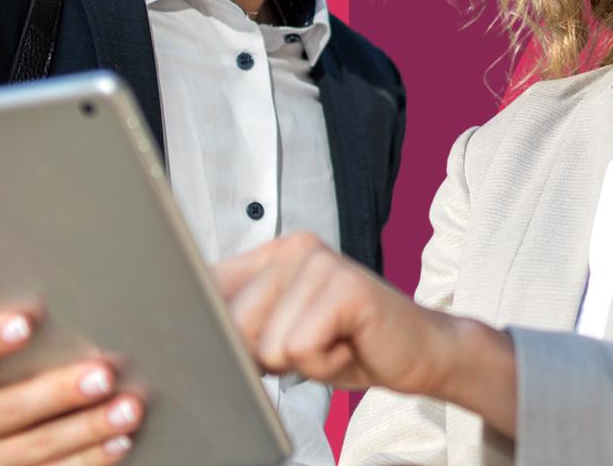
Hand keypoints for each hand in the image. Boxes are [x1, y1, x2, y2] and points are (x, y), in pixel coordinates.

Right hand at [0, 309, 143, 464]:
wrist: (5, 447)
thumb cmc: (15, 381)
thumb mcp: (8, 357)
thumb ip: (17, 327)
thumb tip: (39, 279)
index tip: (25, 320)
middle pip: (6, 409)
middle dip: (59, 392)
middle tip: (104, 373)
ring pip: (34, 449)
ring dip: (88, 429)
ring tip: (129, 409)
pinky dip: (91, 460)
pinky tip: (120, 443)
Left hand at [215, 232, 515, 437]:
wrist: (421, 351)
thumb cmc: (348, 345)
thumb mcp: (283, 336)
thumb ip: (242, 326)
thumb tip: (191, 337)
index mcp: (273, 253)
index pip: (208, 287)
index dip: (207, 326)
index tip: (217, 340)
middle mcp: (293, 247)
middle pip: (232, 325)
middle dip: (267, 356)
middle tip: (313, 344)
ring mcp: (320, 261)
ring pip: (269, 344)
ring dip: (301, 363)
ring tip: (333, 344)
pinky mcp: (345, 284)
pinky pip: (301, 349)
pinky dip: (325, 366)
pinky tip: (348, 347)